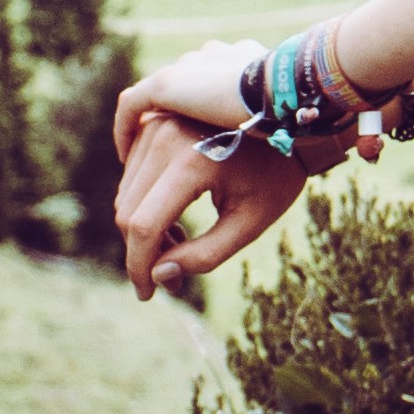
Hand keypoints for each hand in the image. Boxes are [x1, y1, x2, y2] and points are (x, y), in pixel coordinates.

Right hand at [108, 42, 361, 300]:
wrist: (289, 119)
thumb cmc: (276, 175)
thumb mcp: (250, 222)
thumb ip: (205, 255)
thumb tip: (159, 275)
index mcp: (193, 163)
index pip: (145, 227)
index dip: (139, 267)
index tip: (147, 295)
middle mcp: (166, 139)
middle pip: (128, 213)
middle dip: (141, 252)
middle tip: (172, 272)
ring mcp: (156, 127)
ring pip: (125, 197)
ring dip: (142, 228)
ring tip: (180, 240)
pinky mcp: (153, 123)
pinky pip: (130, 176)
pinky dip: (141, 203)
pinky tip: (172, 214)